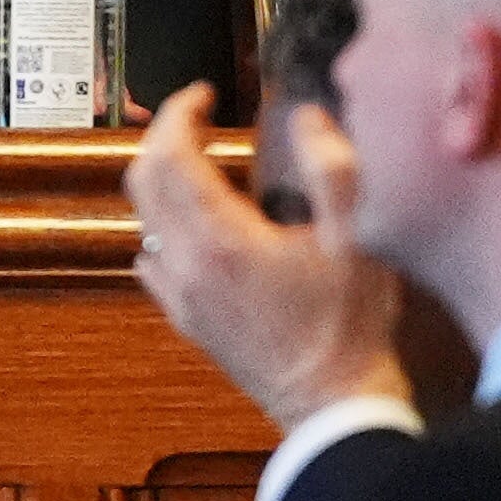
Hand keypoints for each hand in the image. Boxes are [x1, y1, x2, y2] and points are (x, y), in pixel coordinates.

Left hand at [123, 83, 409, 429]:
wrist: (331, 406)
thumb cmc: (349, 326)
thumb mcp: (358, 238)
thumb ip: (333, 167)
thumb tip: (308, 118)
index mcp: (223, 239)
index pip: (171, 155)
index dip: (180, 113)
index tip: (204, 94)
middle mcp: (188, 266)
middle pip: (142, 181)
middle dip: (163, 138)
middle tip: (196, 117)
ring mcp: (182, 297)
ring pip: (143, 219)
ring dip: (161, 180)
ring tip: (200, 161)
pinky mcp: (187, 321)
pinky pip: (152, 260)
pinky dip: (161, 227)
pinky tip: (194, 225)